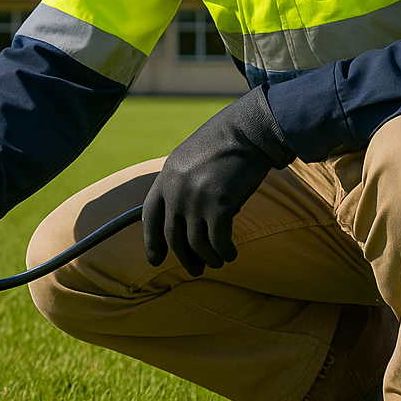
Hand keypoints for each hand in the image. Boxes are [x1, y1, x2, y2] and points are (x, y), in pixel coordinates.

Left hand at [143, 87, 293, 276]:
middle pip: (174, 236)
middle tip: (195, 270)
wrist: (250, 130)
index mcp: (166, 177)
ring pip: (197, 244)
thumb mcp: (191, 159)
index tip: (154, 260)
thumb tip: (185, 219)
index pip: (150, 216)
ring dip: (209, 258)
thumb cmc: (226, 144)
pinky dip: (225, 252)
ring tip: (219, 262)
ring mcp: (196, 199)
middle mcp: (176, 191)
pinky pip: (219, 241)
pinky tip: (232, 254)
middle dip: (185, 258)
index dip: (151, 241)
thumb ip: (181, 185)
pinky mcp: (219, 206)